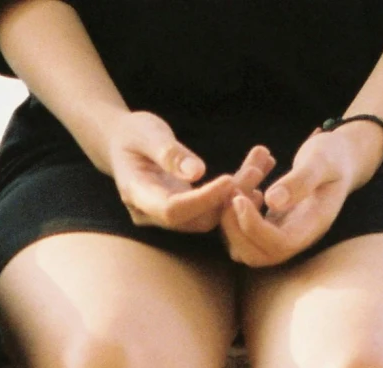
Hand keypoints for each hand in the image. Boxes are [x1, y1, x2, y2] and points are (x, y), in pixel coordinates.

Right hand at [103, 111, 272, 232]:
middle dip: (228, 198)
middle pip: (195, 219)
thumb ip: (169, 153)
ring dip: (236, 196)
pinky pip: (210, 209)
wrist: (121, 142)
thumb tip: (197, 172)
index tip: (230, 179)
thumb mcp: (147, 133)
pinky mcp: (182, 211)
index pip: (173, 210)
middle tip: (256, 171)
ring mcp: (167, 216)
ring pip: (207, 217)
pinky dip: (232, 193)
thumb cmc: (132, 133)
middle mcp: (151, 214)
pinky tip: (254, 172)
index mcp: (137, 195)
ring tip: (262, 167)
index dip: (203, 199)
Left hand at [220, 122, 382, 267]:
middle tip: (230, 192)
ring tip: (237, 183)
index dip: (253, 227)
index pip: (278, 244)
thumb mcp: (321, 160)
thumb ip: (300, 180)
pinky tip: (245, 184)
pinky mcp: (269, 226)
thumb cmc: (333, 155)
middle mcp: (295, 237)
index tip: (238, 197)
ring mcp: (281, 234)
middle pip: (255, 256)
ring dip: (230, 219)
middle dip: (234, 229)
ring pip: (242, 247)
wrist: (339, 159)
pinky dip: (233, 212)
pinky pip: (241, 232)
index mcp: (312, 226)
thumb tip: (272, 201)